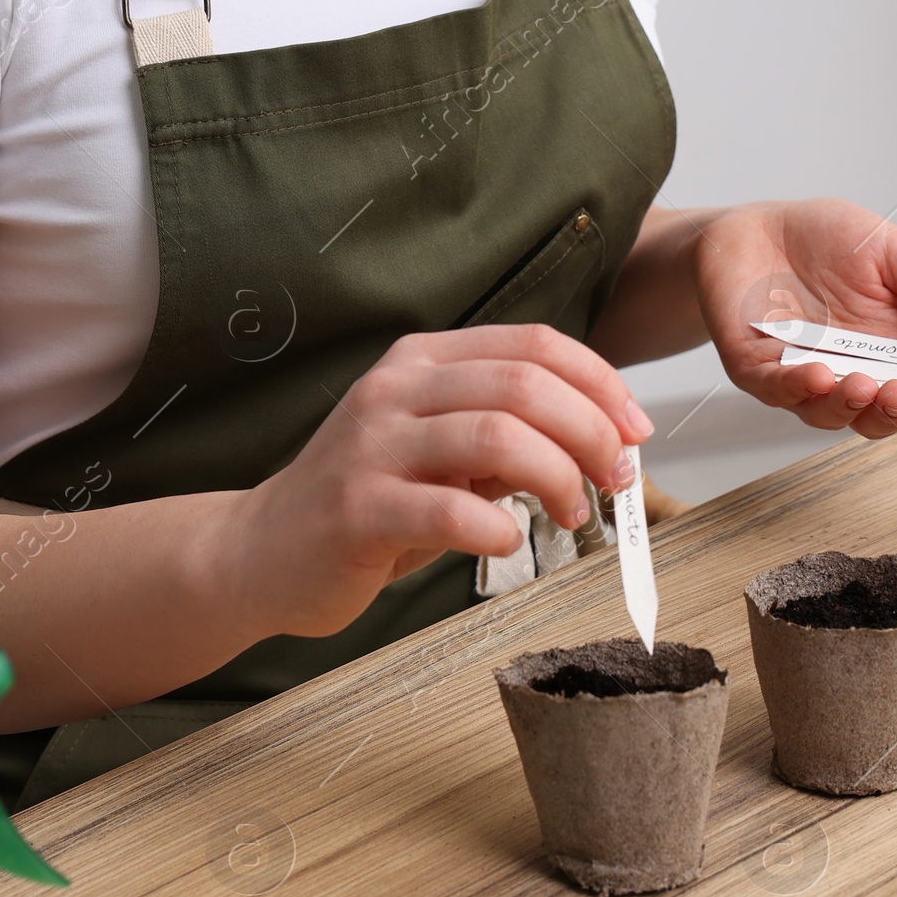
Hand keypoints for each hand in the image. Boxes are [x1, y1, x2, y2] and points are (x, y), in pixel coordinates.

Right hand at [236, 324, 651, 637]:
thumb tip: (602, 438)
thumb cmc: (367, 500)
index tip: (636, 428)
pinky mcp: (357, 509)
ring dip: (557, 476)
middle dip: (590, 430)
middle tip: (615, 477)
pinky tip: (509, 543)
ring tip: (573, 512)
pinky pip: (450, 511)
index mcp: (422, 360)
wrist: (260, 552)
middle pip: (523, 385)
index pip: (532, 344)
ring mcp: (372, 445)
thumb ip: (507, 435)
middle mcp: (396, 389)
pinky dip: (499, 529)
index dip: (599, 382)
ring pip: (495, 436)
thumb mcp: (440, 451)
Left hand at [694, 198, 896, 461]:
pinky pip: (773, 388)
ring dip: (844, 404)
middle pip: (872, 417)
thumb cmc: (829, 240)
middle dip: (889, 414)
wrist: (763, 222)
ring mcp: (799, 374)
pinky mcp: (754, 365)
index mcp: (886, 354)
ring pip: (822, 412)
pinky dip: (793, 387)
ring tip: (862, 384)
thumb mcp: (896, 253)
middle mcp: (845, 372)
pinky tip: (813, 374)